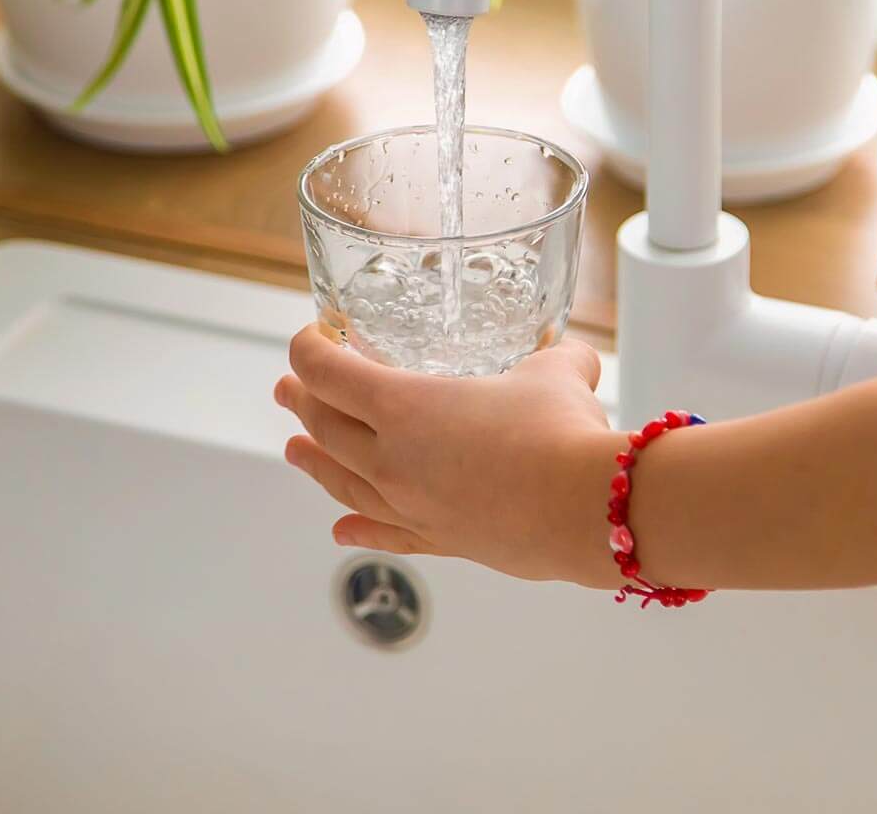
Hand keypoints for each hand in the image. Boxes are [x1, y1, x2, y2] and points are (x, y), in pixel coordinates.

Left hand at [274, 328, 626, 587]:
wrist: (588, 509)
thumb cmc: (563, 431)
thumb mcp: (557, 372)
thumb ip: (554, 359)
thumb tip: (573, 358)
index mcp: (406, 406)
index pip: (330, 373)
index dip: (310, 350)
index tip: (313, 337)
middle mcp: (393, 458)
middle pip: (326, 428)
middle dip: (303, 402)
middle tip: (289, 388)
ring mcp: (412, 505)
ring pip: (343, 482)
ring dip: (314, 462)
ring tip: (294, 451)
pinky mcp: (443, 540)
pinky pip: (386, 532)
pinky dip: (359, 528)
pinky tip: (340, 530)